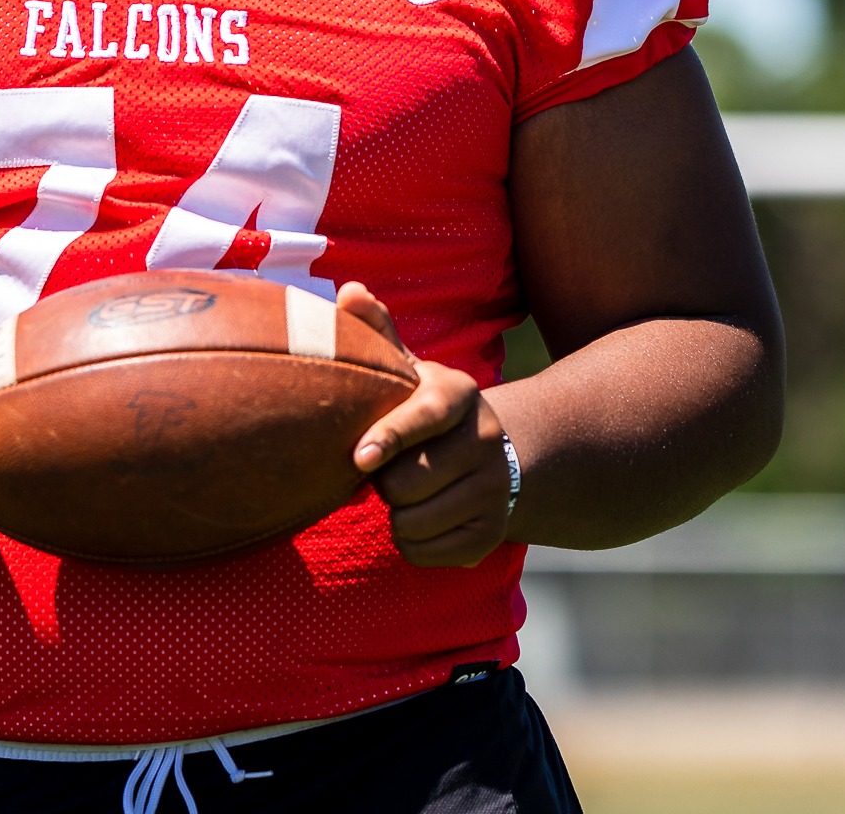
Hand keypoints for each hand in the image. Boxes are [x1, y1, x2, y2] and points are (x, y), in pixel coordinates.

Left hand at [339, 282, 514, 567]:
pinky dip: (411, 542)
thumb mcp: (407, 368)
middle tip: (385, 466)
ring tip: (406, 489)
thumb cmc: (425, 406)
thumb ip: (377, 331)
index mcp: (461, 393)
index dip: (390, 437)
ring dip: (395, 513)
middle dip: (384, 479)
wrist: (492, 456)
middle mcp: (486, 439)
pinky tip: (421, 516)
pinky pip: (425, 553)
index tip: (359, 457)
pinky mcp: (493, 535)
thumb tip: (349, 292)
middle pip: (409, 480)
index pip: (426, 416)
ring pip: (414, 521)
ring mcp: (495, 490)